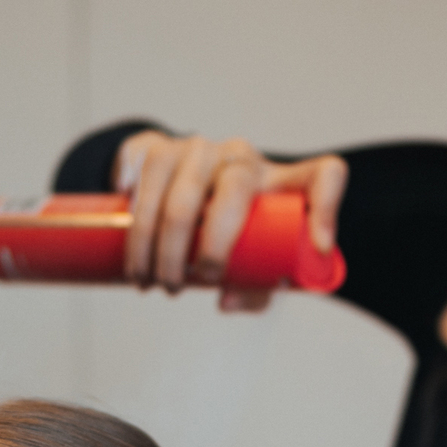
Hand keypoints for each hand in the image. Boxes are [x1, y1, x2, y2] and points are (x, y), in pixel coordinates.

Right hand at [116, 130, 347, 311]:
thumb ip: (254, 288)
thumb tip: (225, 301)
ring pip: (174, 181)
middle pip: (232, 188)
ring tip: (146, 279)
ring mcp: (196, 147)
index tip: (319, 247)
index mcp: (277, 183)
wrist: (178, 197)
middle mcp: (240, 156)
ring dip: (152, 238)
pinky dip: (127, 196)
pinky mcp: (154, 146)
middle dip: (203, 245)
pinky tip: (118, 229)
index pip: (324, 176)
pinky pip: (137, 162)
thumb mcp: (249, 265)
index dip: (328, 208)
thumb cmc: (226, 237)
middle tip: (181, 286)